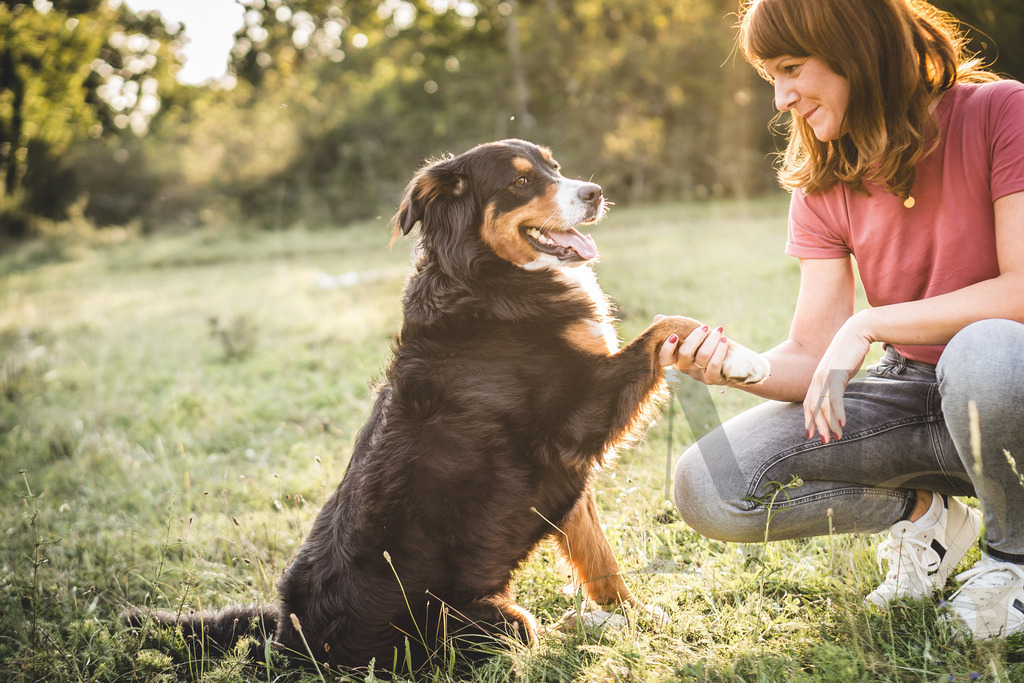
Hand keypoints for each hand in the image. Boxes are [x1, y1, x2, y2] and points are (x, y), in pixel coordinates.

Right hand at [656, 316, 731, 385]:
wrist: (731, 358)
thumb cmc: (707, 342)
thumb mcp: (691, 333)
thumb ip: (675, 327)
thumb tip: (658, 318)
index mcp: (676, 357)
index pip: (664, 358)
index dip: (667, 348)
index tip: (674, 336)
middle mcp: (684, 367)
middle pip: (685, 353)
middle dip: (696, 337)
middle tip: (705, 327)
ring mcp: (697, 374)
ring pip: (702, 356)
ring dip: (712, 340)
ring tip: (719, 330)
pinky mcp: (711, 378)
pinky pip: (714, 364)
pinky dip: (720, 349)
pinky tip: (724, 340)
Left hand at [804, 314, 872, 442]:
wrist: (857, 332)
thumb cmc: (850, 351)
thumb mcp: (840, 370)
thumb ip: (836, 383)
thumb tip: (836, 395)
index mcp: (817, 378)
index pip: (808, 402)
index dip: (808, 419)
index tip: (811, 434)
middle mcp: (817, 378)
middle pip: (812, 407)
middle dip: (817, 426)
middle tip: (824, 441)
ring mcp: (825, 377)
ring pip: (823, 405)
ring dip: (829, 423)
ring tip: (835, 437)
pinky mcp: (836, 374)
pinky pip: (835, 398)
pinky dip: (837, 412)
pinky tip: (842, 424)